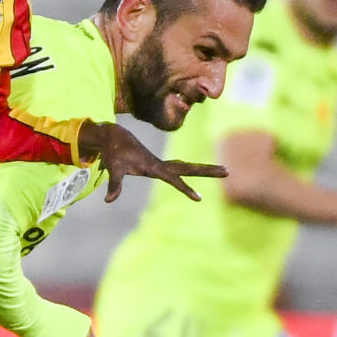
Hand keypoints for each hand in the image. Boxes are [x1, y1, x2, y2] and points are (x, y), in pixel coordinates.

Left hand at [81, 121, 224, 202]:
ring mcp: (160, 164)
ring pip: (187, 167)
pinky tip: (197, 174)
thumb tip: (109, 200)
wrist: (114, 136)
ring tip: (223, 170)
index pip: (173, 179)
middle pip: (188, 168)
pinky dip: (191, 171)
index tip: (199, 198)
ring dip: (203, 169)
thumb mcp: (113, 168)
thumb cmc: (114, 152)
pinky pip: (179, 169)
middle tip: (227, 171)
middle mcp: (160, 164)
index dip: (185, 189)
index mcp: (153, 166)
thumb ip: (114, 184)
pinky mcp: (158, 165)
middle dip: (207, 170)